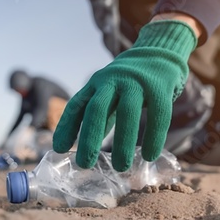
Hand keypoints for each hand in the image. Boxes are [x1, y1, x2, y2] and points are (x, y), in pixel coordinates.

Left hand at [53, 20, 196, 170]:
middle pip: (97, 109)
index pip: (76, 105)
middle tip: (85, 164)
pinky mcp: (160, 87)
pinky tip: (149, 156)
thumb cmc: (130, 81)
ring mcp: (136, 82)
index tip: (59, 149)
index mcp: (96, 83)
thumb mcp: (109, 94)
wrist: (160, 52)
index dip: (66, 127)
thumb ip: (99, 116)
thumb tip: (85, 146)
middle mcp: (113, 80)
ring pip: (127, 113)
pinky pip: (158, 115)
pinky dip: (153, 137)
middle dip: (89, 137)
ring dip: (123, 143)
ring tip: (120, 167)